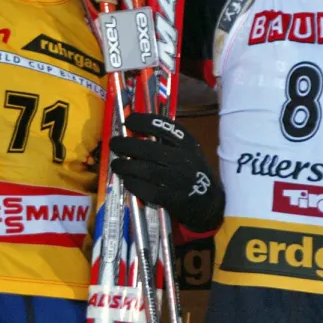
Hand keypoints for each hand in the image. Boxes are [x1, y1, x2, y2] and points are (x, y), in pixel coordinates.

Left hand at [109, 113, 223, 232]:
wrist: (209, 202)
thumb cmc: (193, 171)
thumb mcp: (189, 151)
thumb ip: (169, 141)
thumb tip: (136, 131)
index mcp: (188, 143)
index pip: (164, 127)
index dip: (143, 122)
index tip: (128, 121)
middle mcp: (183, 159)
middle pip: (148, 149)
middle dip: (126, 145)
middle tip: (114, 143)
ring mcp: (177, 180)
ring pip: (144, 170)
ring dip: (125, 165)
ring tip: (116, 164)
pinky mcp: (170, 198)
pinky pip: (146, 189)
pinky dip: (133, 184)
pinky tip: (127, 180)